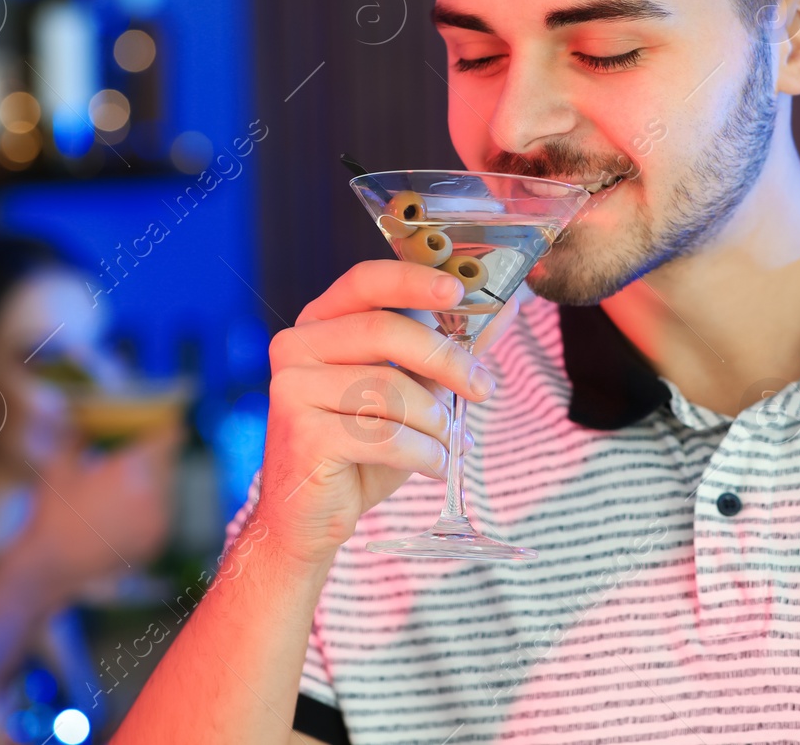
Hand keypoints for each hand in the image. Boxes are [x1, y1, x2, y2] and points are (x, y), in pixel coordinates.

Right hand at [16, 425, 180, 601]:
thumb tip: (72, 417)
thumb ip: (73, 439)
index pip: (168, 438)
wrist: (54, 565)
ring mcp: (160, 518)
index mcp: (135, 466)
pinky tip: (127, 514)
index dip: (167, 429)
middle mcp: (156, 490)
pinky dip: (151, 510)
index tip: (165, 425)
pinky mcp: (157, 541)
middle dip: (156, 458)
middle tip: (138, 457)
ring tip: (128, 488)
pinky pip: (162, 515)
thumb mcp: (59, 469)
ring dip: (154, 484)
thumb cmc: (55, 513)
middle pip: (167, 464)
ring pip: (167, 490)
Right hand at [252, 260, 518, 566]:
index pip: (365, 282)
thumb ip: (447, 351)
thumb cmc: (358, 451)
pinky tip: (435, 464)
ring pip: (390, 389)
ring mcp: (293, 390)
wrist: (307, 519)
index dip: (412, 280)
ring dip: (436, 420)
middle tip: (482, 387)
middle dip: (447, 359)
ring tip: (449, 442)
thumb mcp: (408, 393)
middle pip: (384, 331)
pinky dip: (425, 452)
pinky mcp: (304, 436)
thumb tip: (506, 309)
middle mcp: (296, 347)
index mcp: (318, 325)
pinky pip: (386, 436)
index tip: (458, 289)